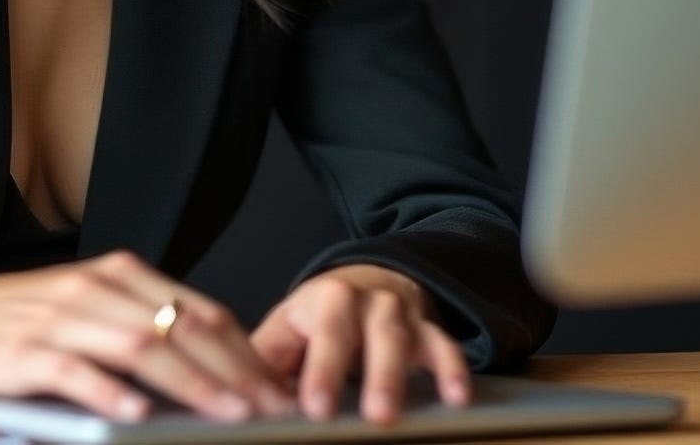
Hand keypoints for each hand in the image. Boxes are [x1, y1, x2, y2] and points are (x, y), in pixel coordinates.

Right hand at [0, 250, 295, 421]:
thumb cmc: (12, 322)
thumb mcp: (84, 311)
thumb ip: (137, 328)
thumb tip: (208, 373)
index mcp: (117, 276)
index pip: (199, 312)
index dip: (245, 351)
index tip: (279, 388)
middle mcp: (95, 290)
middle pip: (181, 329)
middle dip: (235, 374)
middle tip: (272, 410)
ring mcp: (59, 318)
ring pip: (141, 349)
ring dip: (193, 385)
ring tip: (230, 416)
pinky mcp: (24, 352)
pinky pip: (76, 372)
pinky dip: (111, 393)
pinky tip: (139, 415)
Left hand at [248, 264, 470, 424]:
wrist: (367, 282)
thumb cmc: (317, 320)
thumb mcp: (288, 331)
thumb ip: (267, 365)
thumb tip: (243, 404)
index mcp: (322, 300)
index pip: (321, 334)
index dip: (320, 371)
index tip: (313, 408)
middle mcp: (363, 301)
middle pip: (363, 335)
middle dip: (365, 376)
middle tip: (368, 417)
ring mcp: (398, 314)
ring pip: (400, 340)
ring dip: (396, 378)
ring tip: (390, 415)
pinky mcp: (428, 330)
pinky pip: (444, 346)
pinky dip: (452, 370)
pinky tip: (456, 398)